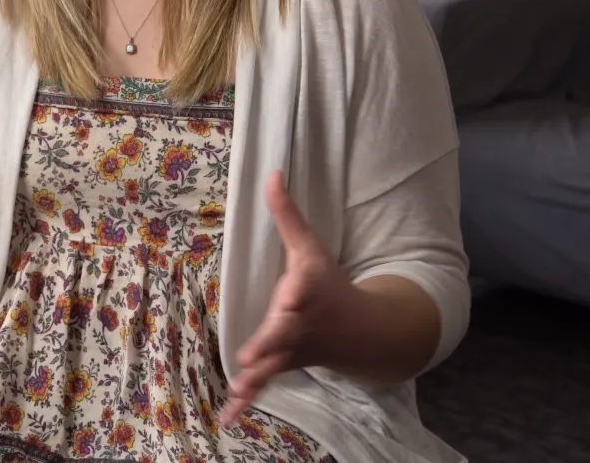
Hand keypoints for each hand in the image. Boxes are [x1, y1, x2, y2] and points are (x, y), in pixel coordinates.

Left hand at [220, 171, 364, 426]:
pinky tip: (228, 417)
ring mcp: (291, 350)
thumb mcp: (311, 247)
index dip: (296, 295)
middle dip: (268, 344)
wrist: (361, 332)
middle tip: (251, 355)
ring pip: (270, 366)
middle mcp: (299, 323)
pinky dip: (247, 402)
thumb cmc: (328, 284)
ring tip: (235, 396)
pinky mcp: (281, 366)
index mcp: (307, 291)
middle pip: (283, 334)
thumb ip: (287, 214)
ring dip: (252, 381)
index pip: (302, 291)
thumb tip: (269, 173)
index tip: (289, 297)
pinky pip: (262, 385)